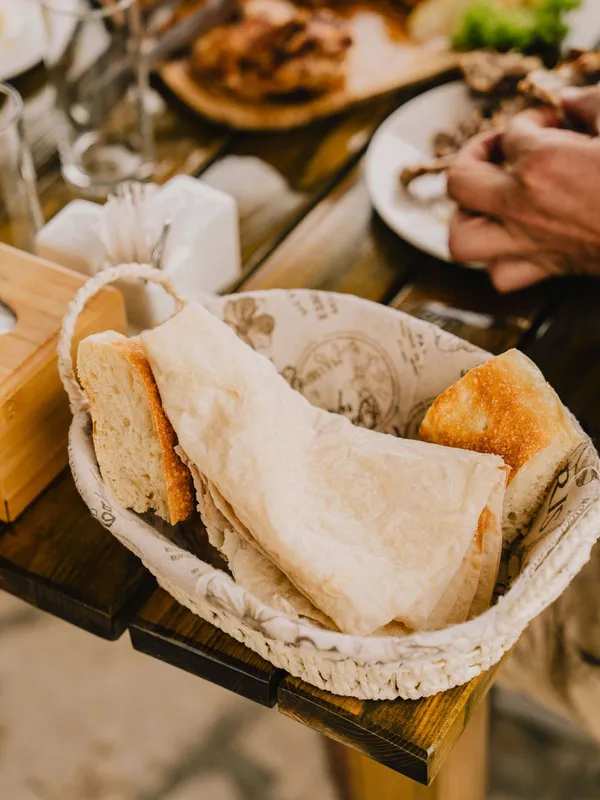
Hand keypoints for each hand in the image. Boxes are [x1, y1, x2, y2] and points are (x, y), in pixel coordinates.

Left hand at [447, 86, 599, 291]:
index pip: (514, 131)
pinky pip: (501, 276)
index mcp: (541, 162)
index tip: (555, 120)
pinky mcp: (547, 269)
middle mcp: (522, 205)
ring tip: (487, 201)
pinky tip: (512, 241)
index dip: (533, 118)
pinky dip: (497, 260)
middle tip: (498, 151)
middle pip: (458, 181)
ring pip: (462, 240)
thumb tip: (568, 100)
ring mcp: (528, 242)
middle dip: (471, 157)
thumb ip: (591, 102)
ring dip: (466, 216)